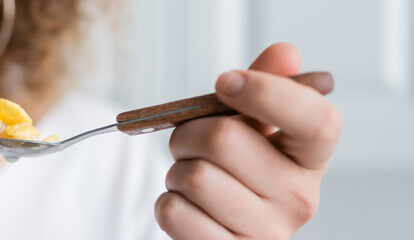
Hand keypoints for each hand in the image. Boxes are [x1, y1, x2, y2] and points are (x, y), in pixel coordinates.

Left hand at [154, 43, 341, 238]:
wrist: (220, 231)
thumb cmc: (235, 173)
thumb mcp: (252, 129)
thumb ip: (264, 88)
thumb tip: (284, 54)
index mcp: (310, 158)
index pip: (316, 120)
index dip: (267, 92)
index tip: (226, 82)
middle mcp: (299, 198)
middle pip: (223, 139)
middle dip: (188, 134)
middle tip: (191, 144)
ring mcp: (266, 232)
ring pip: (193, 177)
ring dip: (175, 172)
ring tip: (192, 180)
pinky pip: (174, 212)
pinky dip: (168, 204)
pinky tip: (188, 208)